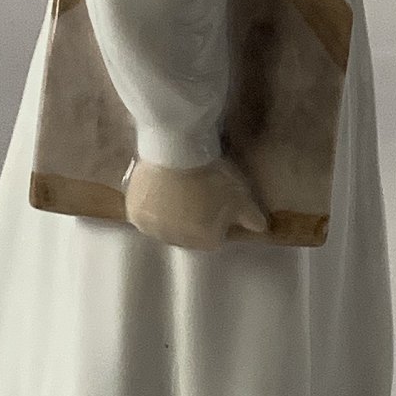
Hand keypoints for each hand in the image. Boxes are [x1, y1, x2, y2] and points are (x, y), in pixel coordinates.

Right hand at [124, 155, 267, 250]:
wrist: (176, 153)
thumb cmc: (213, 177)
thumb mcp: (242, 197)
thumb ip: (253, 218)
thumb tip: (262, 230)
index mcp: (204, 242)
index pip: (215, 237)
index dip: (218, 219)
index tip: (219, 200)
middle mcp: (175, 242)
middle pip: (188, 234)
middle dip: (194, 219)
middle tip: (198, 193)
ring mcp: (152, 229)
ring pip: (165, 225)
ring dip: (171, 213)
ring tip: (177, 189)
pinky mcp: (133, 213)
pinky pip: (145, 213)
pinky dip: (151, 204)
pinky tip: (158, 188)